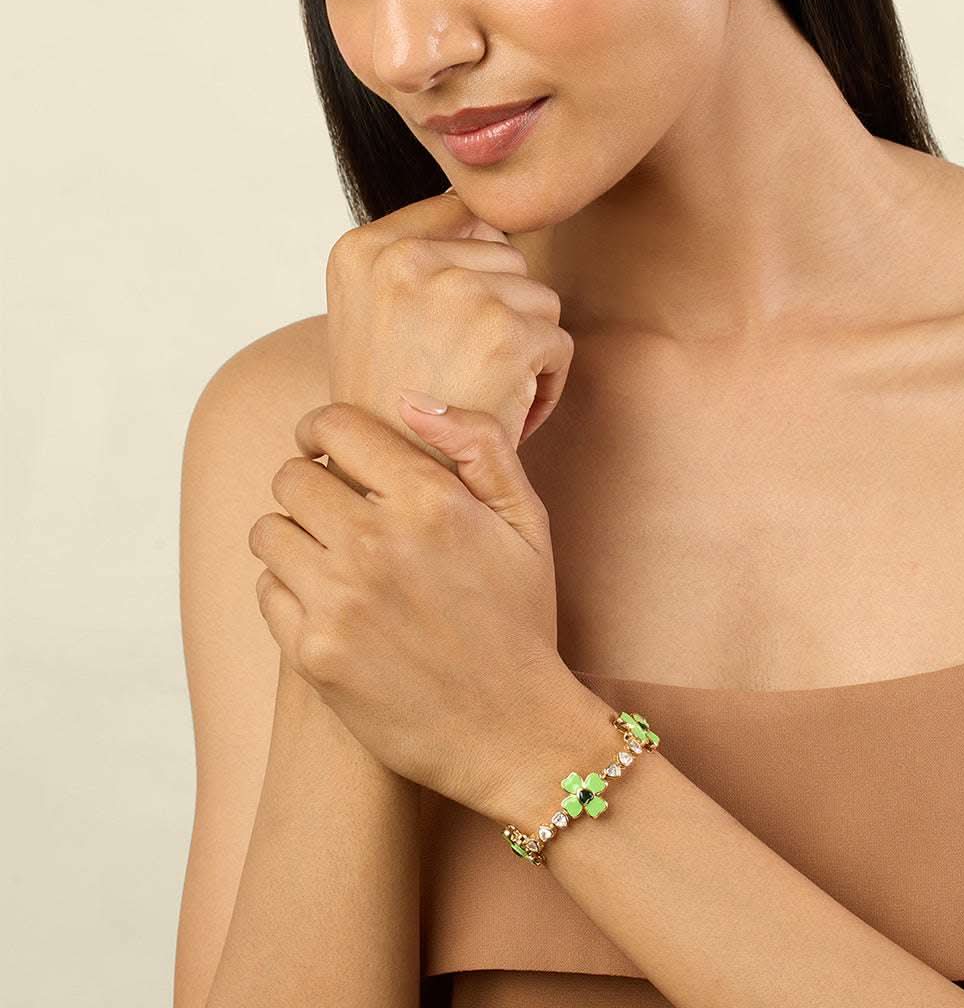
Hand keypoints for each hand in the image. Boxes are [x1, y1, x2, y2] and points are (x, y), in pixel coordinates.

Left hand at [249, 395, 574, 818]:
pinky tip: (329, 602)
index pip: (334, 428)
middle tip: (334, 506)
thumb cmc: (521, 621)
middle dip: (310, 482)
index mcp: (430, 500)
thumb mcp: (527, 523)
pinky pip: (268, 590)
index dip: (323, 428)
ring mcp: (339, 600)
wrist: (514, 732)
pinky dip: (289, 589)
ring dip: (293, 534)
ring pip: (268, 531)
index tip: (328, 445)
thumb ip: (480, 445)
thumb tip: (411, 399)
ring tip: (329, 554)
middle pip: (291, 477)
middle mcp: (377, 543)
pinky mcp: (314, 653)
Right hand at [324, 189, 573, 466]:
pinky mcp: (505, 331)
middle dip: (500, 316)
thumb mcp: (375, 316)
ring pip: (538, 299)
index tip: (445, 330)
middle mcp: (404, 258)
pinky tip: (502, 415)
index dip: (468, 276)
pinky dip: (544, 386)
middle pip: (506, 256)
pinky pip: (558, 344)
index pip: (458, 214)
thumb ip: (418, 259)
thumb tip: (489, 216)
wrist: (393, 486)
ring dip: (525, 350)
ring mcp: (455, 291)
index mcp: (362, 249)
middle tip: (461, 374)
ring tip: (480, 394)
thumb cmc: (390, 409)